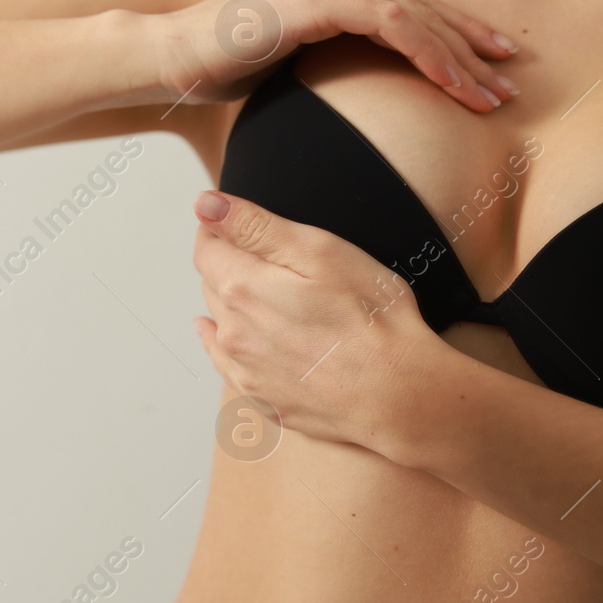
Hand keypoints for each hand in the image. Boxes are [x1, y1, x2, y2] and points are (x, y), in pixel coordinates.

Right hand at [155, 0, 517, 110]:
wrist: (171, 56)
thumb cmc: (220, 64)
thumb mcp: (288, 53)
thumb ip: (331, 38)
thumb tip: (370, 20)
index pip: (408, 7)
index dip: (455, 37)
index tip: (489, 70)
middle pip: (423, 8)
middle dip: (472, 47)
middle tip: (509, 82)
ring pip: (416, 17)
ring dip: (460, 58)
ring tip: (490, 93)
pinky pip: (391, 25)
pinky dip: (428, 53)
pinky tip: (453, 82)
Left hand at [190, 189, 444, 455]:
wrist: (397, 395)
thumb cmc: (371, 318)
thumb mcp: (319, 251)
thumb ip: (255, 226)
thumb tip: (205, 204)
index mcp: (242, 288)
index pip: (207, 248)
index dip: (218, 228)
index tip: (232, 220)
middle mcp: (232, 331)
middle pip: (212, 283)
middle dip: (227, 262)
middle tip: (258, 253)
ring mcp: (244, 369)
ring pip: (220, 321)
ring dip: (228, 300)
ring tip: (255, 290)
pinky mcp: (261, 398)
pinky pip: (225, 362)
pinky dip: (220, 341)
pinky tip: (215, 334)